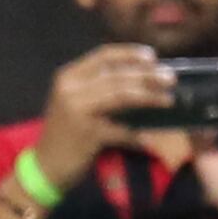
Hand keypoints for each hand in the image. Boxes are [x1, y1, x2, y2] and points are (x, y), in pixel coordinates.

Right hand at [36, 45, 167, 186]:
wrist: (46, 165)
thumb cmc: (68, 134)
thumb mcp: (77, 104)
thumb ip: (100, 89)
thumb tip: (140, 81)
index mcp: (69, 76)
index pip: (102, 56)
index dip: (129, 53)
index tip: (153, 56)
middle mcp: (70, 88)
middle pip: (116, 76)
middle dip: (146, 75)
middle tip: (171, 78)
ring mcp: (77, 109)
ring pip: (120, 96)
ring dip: (149, 97)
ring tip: (170, 99)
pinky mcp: (86, 133)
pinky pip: (121, 130)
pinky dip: (137, 135)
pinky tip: (150, 140)